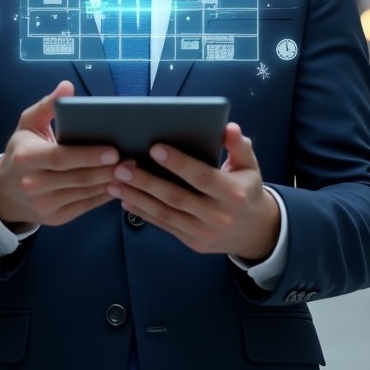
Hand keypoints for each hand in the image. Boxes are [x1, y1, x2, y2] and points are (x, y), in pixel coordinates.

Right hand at [0, 81, 120, 226]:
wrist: (5, 190)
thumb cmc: (22, 150)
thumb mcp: (28, 124)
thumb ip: (47, 105)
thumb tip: (67, 86)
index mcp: (26, 157)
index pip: (61, 158)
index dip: (88, 155)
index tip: (113, 150)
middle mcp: (33, 184)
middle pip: (78, 178)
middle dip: (107, 169)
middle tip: (130, 159)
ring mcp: (44, 204)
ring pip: (85, 193)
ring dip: (110, 182)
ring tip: (130, 169)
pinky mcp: (56, 217)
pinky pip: (86, 205)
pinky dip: (104, 195)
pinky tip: (118, 183)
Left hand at [107, 123, 279, 260]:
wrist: (255, 232)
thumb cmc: (247, 189)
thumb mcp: (249, 166)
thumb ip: (239, 146)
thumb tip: (229, 127)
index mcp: (233, 193)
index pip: (202, 177)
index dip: (178, 163)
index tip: (154, 147)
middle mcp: (218, 215)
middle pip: (176, 197)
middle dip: (146, 181)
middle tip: (122, 166)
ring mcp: (203, 232)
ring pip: (165, 213)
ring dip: (137, 197)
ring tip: (114, 182)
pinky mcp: (192, 242)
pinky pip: (164, 225)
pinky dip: (142, 212)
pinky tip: (124, 199)